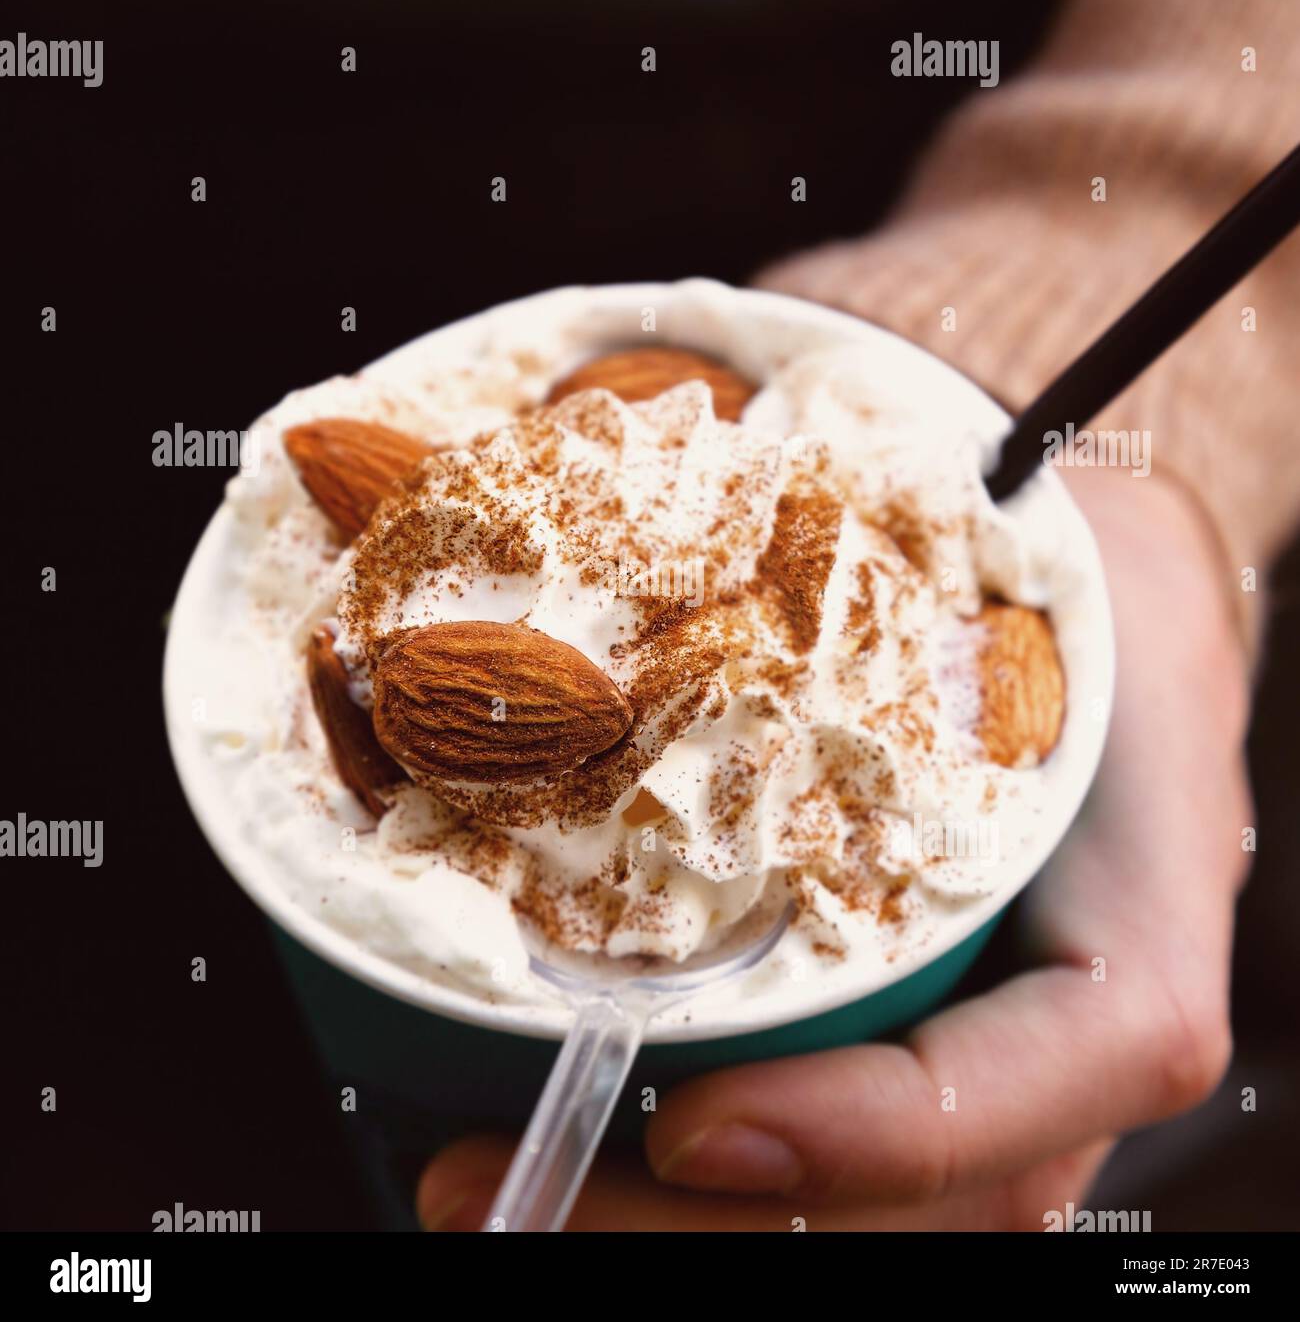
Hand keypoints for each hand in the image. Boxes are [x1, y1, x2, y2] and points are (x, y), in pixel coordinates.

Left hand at [417, 468, 1252, 1230]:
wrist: (1102, 594)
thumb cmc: (1059, 560)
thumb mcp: (1015, 532)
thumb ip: (888, 541)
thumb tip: (606, 455)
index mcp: (1138, 876)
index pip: (1083, 1057)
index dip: (894, 1129)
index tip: (694, 1126)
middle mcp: (1078, 1000)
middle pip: (948, 1194)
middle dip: (710, 1228)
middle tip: (480, 1178)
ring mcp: (1007, 1043)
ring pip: (880, 1210)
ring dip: (678, 1228)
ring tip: (485, 1174)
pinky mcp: (933, 1032)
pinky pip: (832, 1136)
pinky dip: (702, 1180)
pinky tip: (566, 1126)